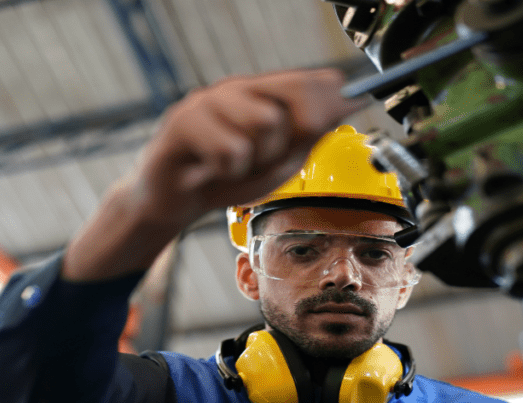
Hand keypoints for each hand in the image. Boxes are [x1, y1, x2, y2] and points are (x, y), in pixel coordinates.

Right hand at [63, 69, 368, 281]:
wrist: (174, 201)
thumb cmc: (227, 179)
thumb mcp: (278, 162)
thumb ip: (309, 135)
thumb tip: (348, 101)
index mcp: (259, 94)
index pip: (307, 81)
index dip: (330, 102)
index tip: (335, 124)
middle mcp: (235, 89)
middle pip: (292, 95)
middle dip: (293, 138)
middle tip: (270, 161)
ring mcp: (208, 101)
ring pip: (264, 121)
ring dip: (256, 160)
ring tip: (235, 168)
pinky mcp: (182, 122)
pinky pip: (231, 148)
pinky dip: (228, 172)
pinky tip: (210, 172)